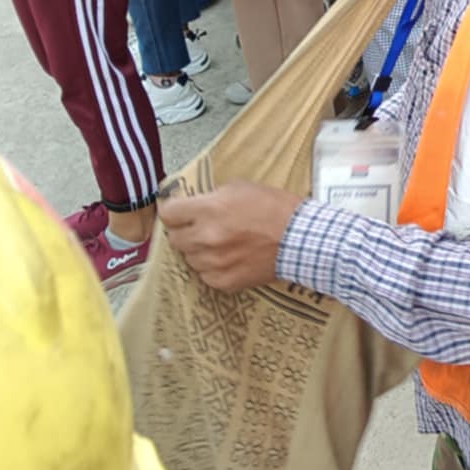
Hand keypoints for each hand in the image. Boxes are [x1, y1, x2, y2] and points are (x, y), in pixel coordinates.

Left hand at [158, 181, 304, 292]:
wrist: (301, 239)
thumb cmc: (276, 208)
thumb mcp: (242, 188)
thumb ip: (213, 196)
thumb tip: (194, 204)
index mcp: (209, 209)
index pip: (168, 213)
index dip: (175, 211)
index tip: (180, 212)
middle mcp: (205, 237)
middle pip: (175, 238)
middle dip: (187, 231)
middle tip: (205, 228)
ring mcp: (213, 262)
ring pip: (189, 258)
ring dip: (201, 251)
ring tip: (224, 244)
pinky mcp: (222, 281)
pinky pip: (205, 275)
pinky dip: (214, 268)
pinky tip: (232, 259)